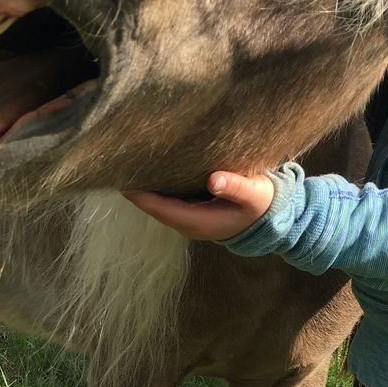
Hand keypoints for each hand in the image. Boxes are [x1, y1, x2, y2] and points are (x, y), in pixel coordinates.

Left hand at [124, 170, 275, 240]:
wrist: (268, 218)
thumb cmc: (260, 204)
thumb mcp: (253, 194)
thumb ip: (235, 187)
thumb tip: (214, 180)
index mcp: (197, 221)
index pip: (160, 208)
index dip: (141, 196)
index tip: (123, 179)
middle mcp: (187, 223)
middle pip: (153, 207)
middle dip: (137, 189)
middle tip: (119, 163)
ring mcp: (187, 218)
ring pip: (158, 204)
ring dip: (144, 188)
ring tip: (129, 164)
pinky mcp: (190, 211)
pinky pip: (166, 200)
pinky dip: (156, 187)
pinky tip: (150, 169)